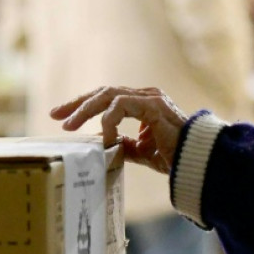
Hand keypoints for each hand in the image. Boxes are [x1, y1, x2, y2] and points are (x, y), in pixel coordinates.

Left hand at [50, 86, 187, 173]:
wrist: (196, 161)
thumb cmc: (174, 156)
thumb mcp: (141, 151)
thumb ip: (122, 144)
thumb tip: (98, 142)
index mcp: (143, 103)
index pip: (106, 98)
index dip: (83, 106)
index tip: (61, 117)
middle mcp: (145, 96)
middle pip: (103, 92)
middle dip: (77, 103)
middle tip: (56, 115)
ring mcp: (150, 98)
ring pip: (108, 95)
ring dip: (85, 110)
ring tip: (70, 126)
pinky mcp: (153, 105)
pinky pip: (121, 107)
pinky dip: (109, 121)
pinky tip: (107, 138)